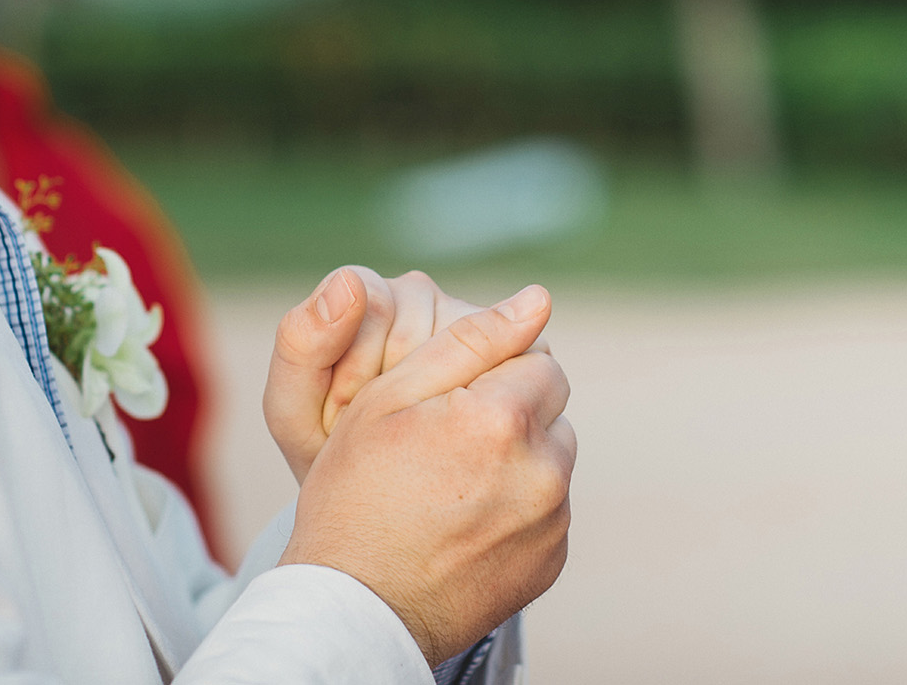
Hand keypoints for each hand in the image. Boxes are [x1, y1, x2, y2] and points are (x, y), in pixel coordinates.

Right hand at [278, 286, 574, 664]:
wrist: (354, 607)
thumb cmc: (356, 494)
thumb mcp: (389, 399)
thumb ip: (470, 339)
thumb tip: (538, 299)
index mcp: (501, 419)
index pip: (537, 359)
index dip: (492, 371)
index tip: (451, 401)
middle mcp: (541, 470)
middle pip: (549, 407)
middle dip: (510, 410)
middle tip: (446, 441)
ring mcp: (551, 522)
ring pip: (551, 457)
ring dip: (517, 457)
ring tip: (452, 483)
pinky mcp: (551, 560)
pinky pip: (549, 510)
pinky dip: (517, 506)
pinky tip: (464, 520)